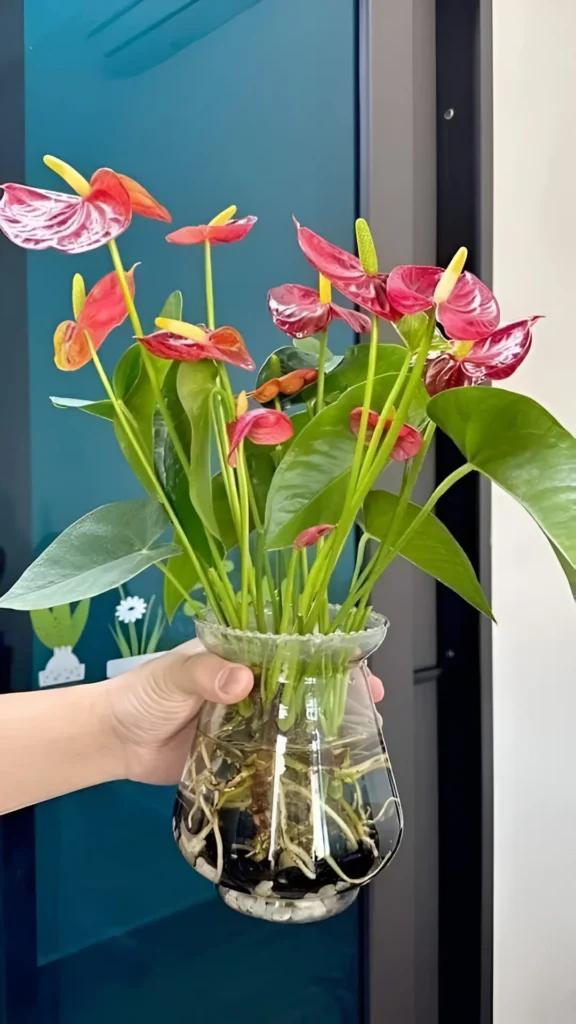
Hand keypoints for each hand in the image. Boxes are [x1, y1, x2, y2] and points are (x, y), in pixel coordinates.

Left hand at [104, 639, 383, 785]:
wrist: (115, 742)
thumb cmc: (142, 695)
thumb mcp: (172, 676)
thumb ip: (204, 674)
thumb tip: (241, 679)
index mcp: (240, 654)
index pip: (292, 643)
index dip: (327, 648)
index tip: (357, 658)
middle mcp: (252, 684)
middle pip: (303, 681)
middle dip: (340, 688)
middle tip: (371, 700)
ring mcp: (249, 720)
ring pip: (296, 718)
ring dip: (326, 725)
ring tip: (359, 734)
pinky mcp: (241, 754)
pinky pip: (276, 754)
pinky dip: (300, 759)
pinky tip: (324, 767)